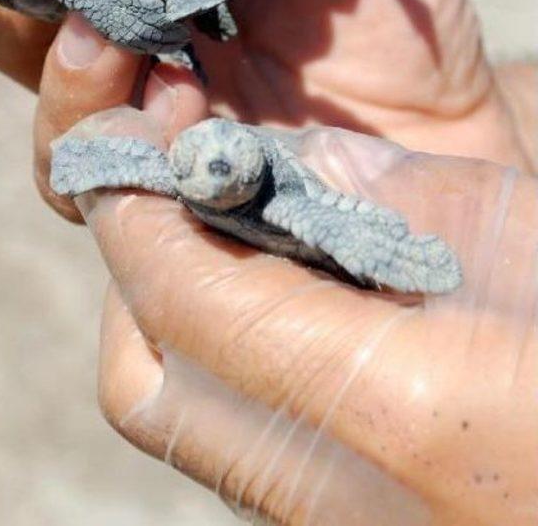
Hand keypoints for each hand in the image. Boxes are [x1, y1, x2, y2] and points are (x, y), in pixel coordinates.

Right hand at [0, 0, 534, 223]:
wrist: (444, 143)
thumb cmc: (396, 38)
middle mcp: (131, 53)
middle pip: (20, 11)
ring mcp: (144, 132)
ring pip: (46, 101)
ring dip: (69, 48)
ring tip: (122, 6)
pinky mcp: (171, 199)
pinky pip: (102, 179)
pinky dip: (118, 131)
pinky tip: (175, 98)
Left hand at [67, 95, 536, 525]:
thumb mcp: (525, 235)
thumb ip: (390, 194)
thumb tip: (289, 161)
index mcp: (387, 399)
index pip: (183, 292)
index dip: (136, 206)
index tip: (129, 140)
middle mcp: (333, 491)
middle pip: (149, 379)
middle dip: (139, 270)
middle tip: (177, 190)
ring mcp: (334, 523)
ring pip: (184, 420)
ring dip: (174, 317)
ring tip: (225, 235)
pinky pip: (239, 443)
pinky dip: (227, 361)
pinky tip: (282, 300)